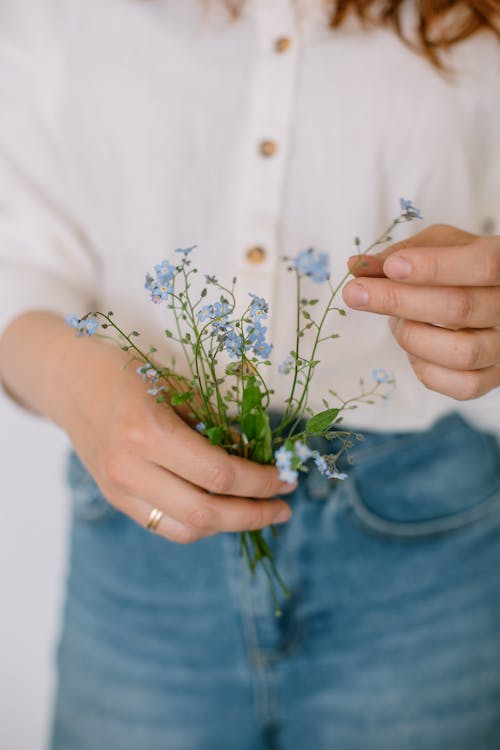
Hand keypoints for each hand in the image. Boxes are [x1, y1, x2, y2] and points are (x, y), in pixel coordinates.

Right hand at [0, 313, 293, 542]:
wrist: (68, 381)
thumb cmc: (126, 372)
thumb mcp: (175, 387)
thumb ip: (212, 425)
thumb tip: (252, 456)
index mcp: (148, 433)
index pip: (218, 475)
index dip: (260, 482)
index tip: (285, 479)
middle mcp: (130, 469)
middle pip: (205, 513)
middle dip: (253, 514)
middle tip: (283, 508)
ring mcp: (119, 490)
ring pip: (185, 529)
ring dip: (229, 527)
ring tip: (258, 513)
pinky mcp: (115, 499)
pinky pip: (164, 525)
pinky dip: (199, 524)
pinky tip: (222, 511)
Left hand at [342, 224, 499, 399]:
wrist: (484, 297)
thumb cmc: (457, 267)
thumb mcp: (434, 247)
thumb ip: (397, 255)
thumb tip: (357, 266)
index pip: (482, 264)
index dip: (434, 267)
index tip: (390, 268)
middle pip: (460, 308)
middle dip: (399, 301)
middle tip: (356, 293)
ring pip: (462, 352)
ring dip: (413, 336)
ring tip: (396, 321)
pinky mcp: (493, 379)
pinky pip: (461, 386)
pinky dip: (425, 368)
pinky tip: (414, 349)